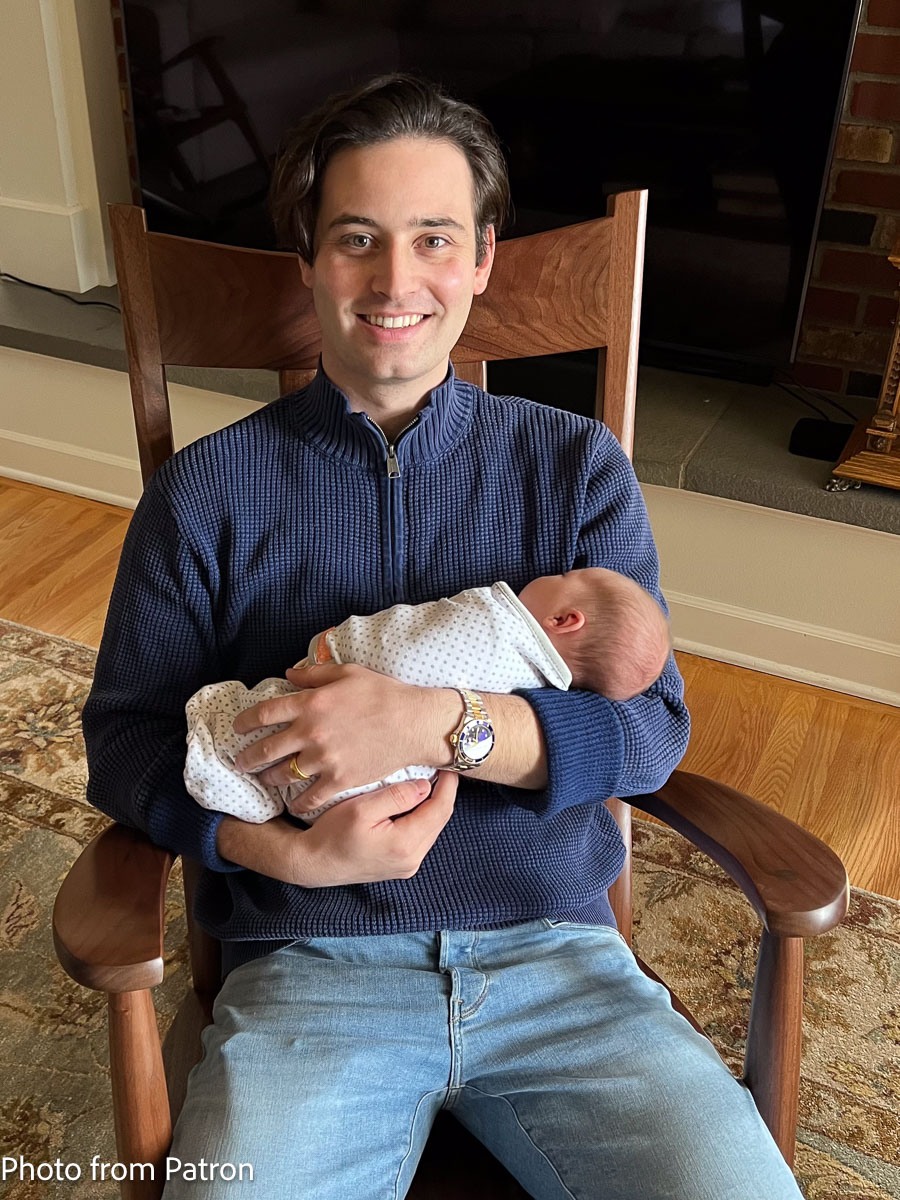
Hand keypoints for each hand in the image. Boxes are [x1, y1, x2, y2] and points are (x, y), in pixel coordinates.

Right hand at [217, 772, 457, 885]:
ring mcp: (407, 865)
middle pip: (440, 819)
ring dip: (432, 804)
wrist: (313, 863)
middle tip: (441, 766)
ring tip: (429, 778)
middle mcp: (412, 859)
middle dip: (443, 792)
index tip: (448, 763)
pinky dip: (421, 816)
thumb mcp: (361, 809)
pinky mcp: (400, 865)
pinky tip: (414, 800)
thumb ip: (396, 796)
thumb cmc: (331, 834)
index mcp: (405, 845)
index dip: (448, 784)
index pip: (440, 809)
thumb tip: (426, 785)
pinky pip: (420, 835)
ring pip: (431, 828)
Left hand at [232, 662, 457, 811]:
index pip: (264, 712)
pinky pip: (310, 798)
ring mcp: (324, 759)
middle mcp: (311, 732)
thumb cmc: (384, 693)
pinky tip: (294, 806)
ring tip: (265, 781)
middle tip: (240, 762)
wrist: (413, 722)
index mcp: (311, 703)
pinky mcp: (340, 779)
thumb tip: (289, 674)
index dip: (245, 721)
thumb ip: (314, 674)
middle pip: (266, 749)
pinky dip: (298, 804)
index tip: (238, 728)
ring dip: (269, 779)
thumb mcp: (348, 673)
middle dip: (248, 758)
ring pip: (283, 775)